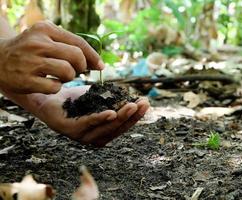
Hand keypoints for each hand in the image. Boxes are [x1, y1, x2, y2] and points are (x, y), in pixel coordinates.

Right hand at [0, 21, 103, 93]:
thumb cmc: (29, 50)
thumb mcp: (45, 38)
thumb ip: (69, 45)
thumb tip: (96, 62)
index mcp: (45, 29)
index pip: (78, 42)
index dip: (93, 56)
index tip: (100, 65)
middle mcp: (38, 43)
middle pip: (76, 57)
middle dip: (81, 67)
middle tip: (75, 70)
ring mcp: (31, 61)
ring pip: (67, 72)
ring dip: (68, 77)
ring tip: (59, 76)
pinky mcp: (26, 80)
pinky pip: (55, 87)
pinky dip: (56, 88)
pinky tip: (48, 83)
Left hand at [2, 86, 149, 146]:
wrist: (48, 95)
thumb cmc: (75, 99)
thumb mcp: (99, 99)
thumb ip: (114, 102)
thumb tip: (136, 99)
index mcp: (101, 131)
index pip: (122, 125)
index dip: (135, 116)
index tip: (146, 103)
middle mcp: (92, 137)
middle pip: (115, 128)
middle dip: (131, 117)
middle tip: (142, 104)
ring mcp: (80, 135)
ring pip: (104, 128)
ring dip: (120, 118)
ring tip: (131, 105)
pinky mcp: (68, 130)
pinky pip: (87, 125)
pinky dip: (99, 119)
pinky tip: (111, 112)